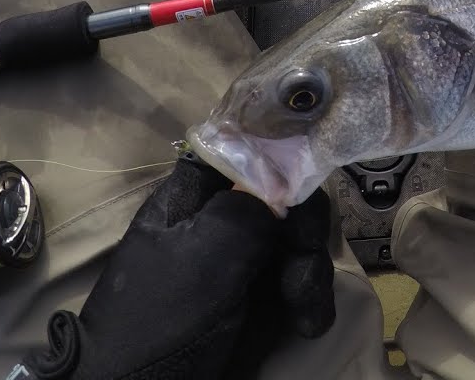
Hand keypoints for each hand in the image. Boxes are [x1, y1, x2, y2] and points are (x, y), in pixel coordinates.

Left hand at [17, 158, 334, 378]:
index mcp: (195, 195)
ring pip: (302, 240)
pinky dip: (313, 299)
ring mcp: (245, 259)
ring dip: (313, 272)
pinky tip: (307, 324)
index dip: (284, 162)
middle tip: (301, 271)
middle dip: (305, 232)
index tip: (304, 192)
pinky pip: (303, 280)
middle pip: (288, 195)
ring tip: (304, 314)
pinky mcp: (263, 298)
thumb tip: (288, 178)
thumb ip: (247, 209)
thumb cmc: (161, 322)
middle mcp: (224, 219)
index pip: (248, 151)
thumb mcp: (202, 259)